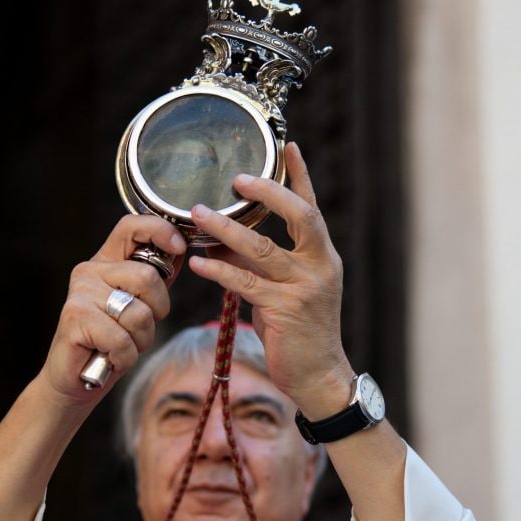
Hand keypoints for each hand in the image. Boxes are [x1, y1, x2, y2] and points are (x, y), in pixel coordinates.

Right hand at [40, 215, 186, 408]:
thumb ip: (153, 281)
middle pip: (147, 278)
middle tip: (138, 330)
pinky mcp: (74, 319)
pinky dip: (124, 357)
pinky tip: (109, 358)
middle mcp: (89, 271)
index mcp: (105, 262)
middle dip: (157, 311)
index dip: (159, 230)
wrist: (72, 380)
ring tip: (120, 346)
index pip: (131, 227)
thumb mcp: (137, 306)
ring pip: (138, 313)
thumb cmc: (108, 343)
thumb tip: (178, 251)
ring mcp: (80, 294)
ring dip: (140, 340)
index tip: (179, 247)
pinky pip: (122, 339)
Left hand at [188, 143, 354, 417]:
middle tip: (237, 179)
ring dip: (226, 230)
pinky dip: (220, 270)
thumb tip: (221, 240)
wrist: (320, 376)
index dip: (300, 175)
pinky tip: (199, 263)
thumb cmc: (300, 333)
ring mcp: (305, 287)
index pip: (311, 207)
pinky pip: (246, 283)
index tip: (287, 144)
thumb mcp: (285, 290)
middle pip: (299, 216)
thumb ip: (260, 264)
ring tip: (197, 215)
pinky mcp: (285, 310)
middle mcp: (320, 266)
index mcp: (322, 257)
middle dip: (268, 193)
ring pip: (263, 249)